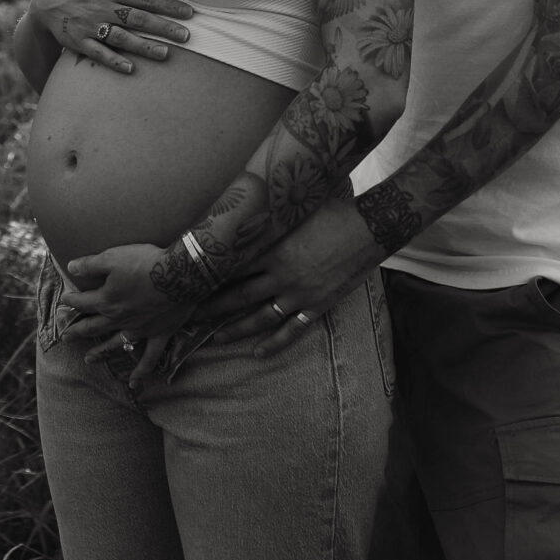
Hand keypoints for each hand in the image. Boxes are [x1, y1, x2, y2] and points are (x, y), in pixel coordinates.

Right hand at [27, 0, 192, 74]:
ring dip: (143, 46)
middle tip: (187, 36)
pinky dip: (114, 61)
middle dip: (163, 27)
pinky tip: (131, 69)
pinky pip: (98, 53)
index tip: (189, 13)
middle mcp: (103, 7)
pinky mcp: (79, 42)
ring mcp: (91, 26)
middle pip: (138, 18)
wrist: (46, 1)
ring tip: (166, 54)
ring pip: (121, 38)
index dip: (168, 5)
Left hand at [62, 243, 196, 370]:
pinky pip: (149, 358)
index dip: (72, 300)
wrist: (179, 275)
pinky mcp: (159, 334)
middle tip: (66, 338)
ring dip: (101, 353)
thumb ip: (90, 264)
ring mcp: (139, 329)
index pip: (83, 302)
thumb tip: (71, 268)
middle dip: (78, 331)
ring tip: (88, 360)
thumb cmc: (145, 263)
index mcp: (107, 300)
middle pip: (94, 327)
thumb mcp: (112, 257)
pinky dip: (141, 372)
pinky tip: (134, 384)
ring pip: (115, 344)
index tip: (65, 299)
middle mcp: (119, 319)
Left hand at [198, 198, 385, 353]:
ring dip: (236, 330)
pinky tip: (257, 353)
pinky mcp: (316, 306)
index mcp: (274, 250)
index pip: (234, 268)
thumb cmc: (334, 212)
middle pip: (239, 296)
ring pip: (260, 318)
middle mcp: (281, 276)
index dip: (211, 277)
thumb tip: (254, 206)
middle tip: (190, 317)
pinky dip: (274, 344)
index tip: (192, 283)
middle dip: (213, 307)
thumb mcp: (298, 210)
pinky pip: (291, 331)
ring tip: (215, 339)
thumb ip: (275, 217)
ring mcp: (299, 295)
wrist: (368, 229)